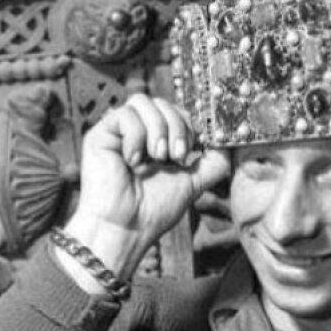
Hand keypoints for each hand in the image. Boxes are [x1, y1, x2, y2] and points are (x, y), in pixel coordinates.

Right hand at [64, 95, 229, 279]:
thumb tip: (230, 144)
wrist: (126, 230)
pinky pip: (123, 114)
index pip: (177, 111)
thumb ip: (213, 163)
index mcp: (158, 141)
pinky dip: (135, 136)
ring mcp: (118, 132)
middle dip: (176, 127)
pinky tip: (133, 161)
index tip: (192, 151)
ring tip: (155, 158)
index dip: (189, 124)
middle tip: (176, 157)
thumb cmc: (154, 211)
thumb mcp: (193, 183)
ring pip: (142, 101)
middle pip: (162, 102)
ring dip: (157, 128)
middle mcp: (137, 133)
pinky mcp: (100, 135)